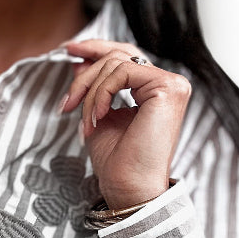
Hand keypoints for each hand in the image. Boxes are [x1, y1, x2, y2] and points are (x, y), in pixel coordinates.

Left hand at [58, 39, 191, 209]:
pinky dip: (101, 94)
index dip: (95, 49)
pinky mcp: (168, 88)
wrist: (128, 188)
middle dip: (85, 75)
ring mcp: (171, 84)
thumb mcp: (98, 115)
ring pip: (116, 64)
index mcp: (153, 90)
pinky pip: (122, 72)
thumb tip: (80, 60)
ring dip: (90, 93)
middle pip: (118, 56)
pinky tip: (97, 117)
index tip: (67, 51)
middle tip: (67, 102)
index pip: (124, 57)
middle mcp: (167, 83)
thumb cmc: (116, 162)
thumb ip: (94, 87)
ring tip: (85, 123)